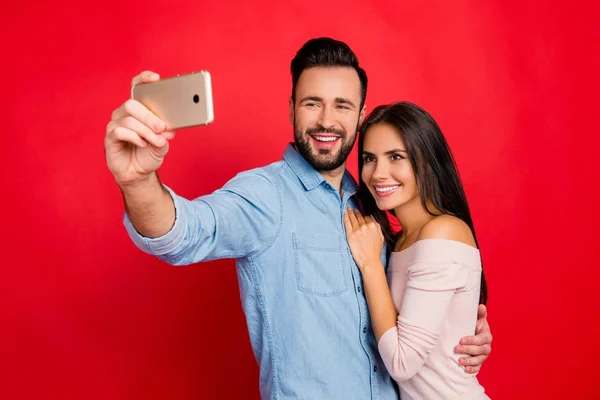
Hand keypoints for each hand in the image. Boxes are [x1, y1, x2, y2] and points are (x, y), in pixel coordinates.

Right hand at [105, 71, 175, 186]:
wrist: (139, 173)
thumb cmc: (149, 153)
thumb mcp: (163, 141)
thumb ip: (165, 132)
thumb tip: (168, 127)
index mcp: (138, 110)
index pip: (136, 88)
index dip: (144, 79)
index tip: (156, 78)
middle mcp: (124, 113)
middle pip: (132, 104)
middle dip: (149, 116)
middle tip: (162, 128)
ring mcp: (115, 125)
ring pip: (129, 119)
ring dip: (146, 131)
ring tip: (157, 140)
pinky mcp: (110, 138)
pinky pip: (120, 131)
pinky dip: (135, 137)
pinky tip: (143, 143)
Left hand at [343, 208, 383, 271]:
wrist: (369, 260)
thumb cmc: (375, 251)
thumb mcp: (381, 237)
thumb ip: (377, 227)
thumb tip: (372, 218)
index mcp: (374, 226)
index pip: (367, 217)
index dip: (363, 215)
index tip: (360, 213)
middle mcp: (365, 226)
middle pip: (359, 217)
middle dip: (356, 212)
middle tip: (352, 208)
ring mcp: (357, 230)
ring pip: (353, 218)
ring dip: (350, 212)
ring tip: (348, 209)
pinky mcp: (350, 234)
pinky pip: (347, 222)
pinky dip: (345, 216)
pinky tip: (344, 212)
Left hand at [455, 304, 491, 373]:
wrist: (476, 334)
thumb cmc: (475, 326)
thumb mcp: (478, 320)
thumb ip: (480, 314)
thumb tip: (481, 306)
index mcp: (486, 336)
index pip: (480, 339)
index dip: (471, 340)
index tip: (461, 340)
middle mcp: (487, 347)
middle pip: (479, 350)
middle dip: (468, 350)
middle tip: (456, 349)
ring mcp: (483, 355)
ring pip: (479, 360)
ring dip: (469, 361)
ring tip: (459, 361)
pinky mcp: (480, 362)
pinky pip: (478, 367)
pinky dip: (472, 369)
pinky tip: (465, 370)